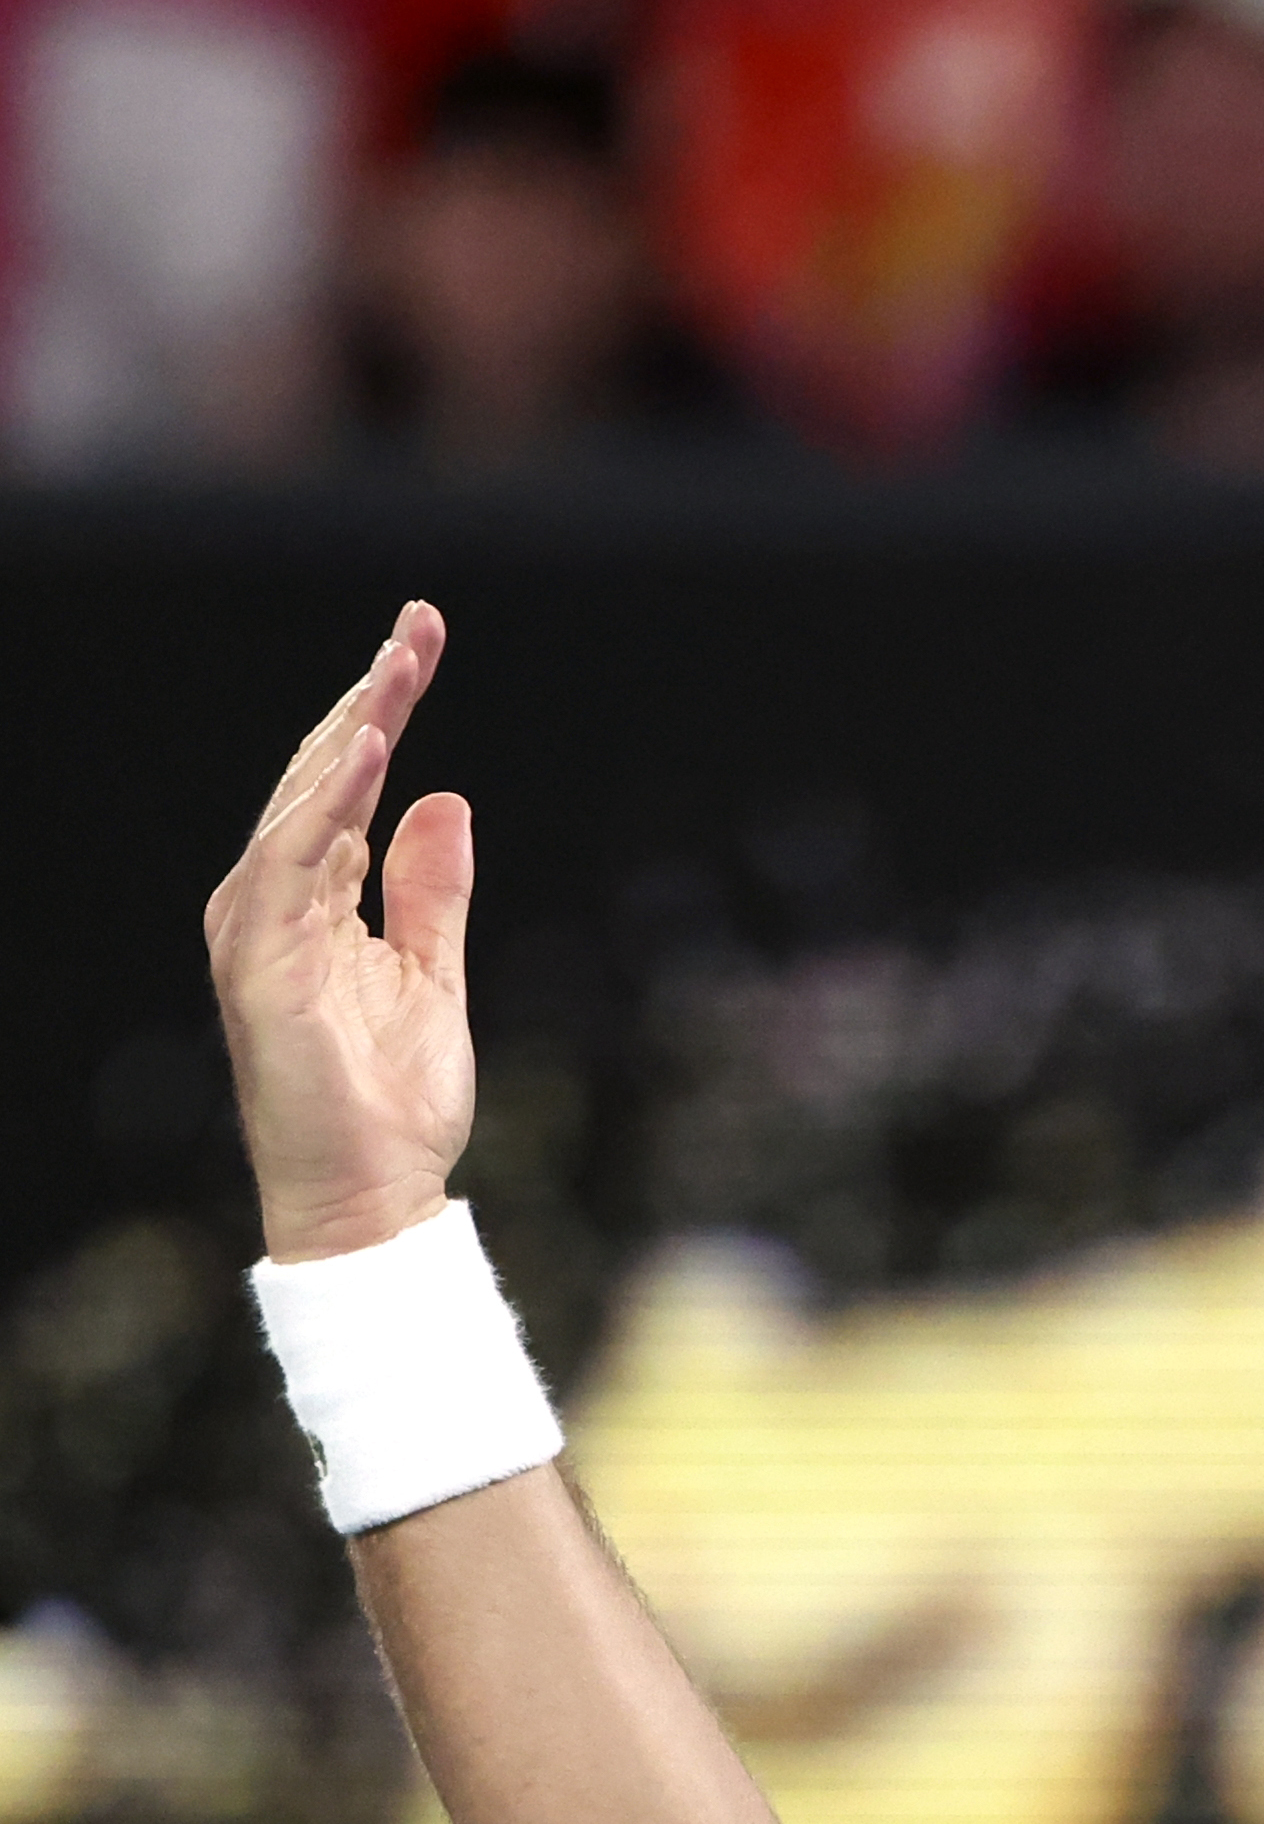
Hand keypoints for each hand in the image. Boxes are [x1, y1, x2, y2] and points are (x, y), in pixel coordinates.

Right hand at [201, 602, 475, 1264]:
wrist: (372, 1197)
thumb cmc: (392, 1100)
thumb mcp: (432, 974)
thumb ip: (429, 891)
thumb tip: (444, 801)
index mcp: (307, 900)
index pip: (346, 784)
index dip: (382, 710)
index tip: (422, 640)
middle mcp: (269, 901)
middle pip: (320, 777)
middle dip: (369, 698)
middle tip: (418, 626)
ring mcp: (257, 929)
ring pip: (302, 805)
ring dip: (352, 733)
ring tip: (398, 667)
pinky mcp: (261, 964)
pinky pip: (294, 864)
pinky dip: (329, 805)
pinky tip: (370, 753)